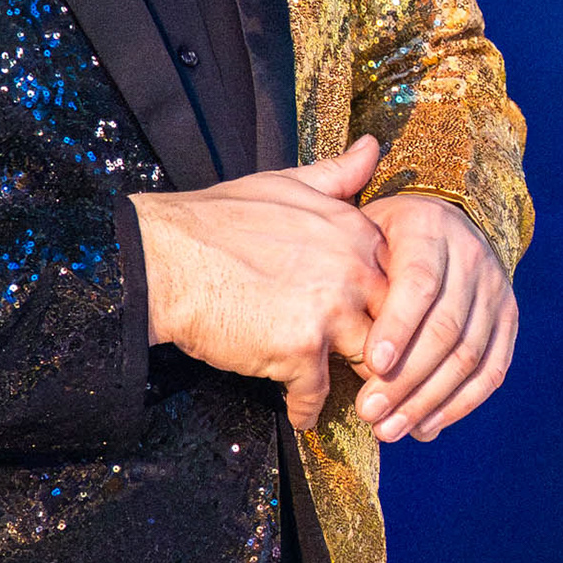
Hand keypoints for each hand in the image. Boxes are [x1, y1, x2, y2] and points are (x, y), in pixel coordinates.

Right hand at [132, 137, 388, 428]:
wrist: (161, 260)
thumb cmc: (216, 220)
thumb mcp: (286, 183)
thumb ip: (337, 174)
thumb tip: (374, 146)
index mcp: (355, 231)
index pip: (401, 278)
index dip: (391, 305)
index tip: (383, 325)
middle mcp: (353, 268)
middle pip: (394, 322)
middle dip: (388, 350)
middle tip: (381, 375)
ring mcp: (329, 310)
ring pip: (368, 359)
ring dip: (358, 385)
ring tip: (351, 402)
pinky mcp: (299, 349)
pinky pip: (318, 393)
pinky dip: (309, 410)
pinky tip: (302, 416)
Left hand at [346, 192, 518, 444]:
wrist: (440, 222)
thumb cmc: (380, 238)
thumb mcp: (361, 235)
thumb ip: (353, 273)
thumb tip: (335, 334)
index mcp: (429, 228)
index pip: (420, 282)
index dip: (399, 326)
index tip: (372, 364)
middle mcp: (471, 255)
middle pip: (444, 327)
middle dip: (405, 378)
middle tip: (368, 413)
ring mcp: (496, 288)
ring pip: (468, 355)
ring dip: (428, 400)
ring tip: (389, 430)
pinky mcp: (509, 318)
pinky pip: (492, 370)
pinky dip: (460, 405)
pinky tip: (426, 427)